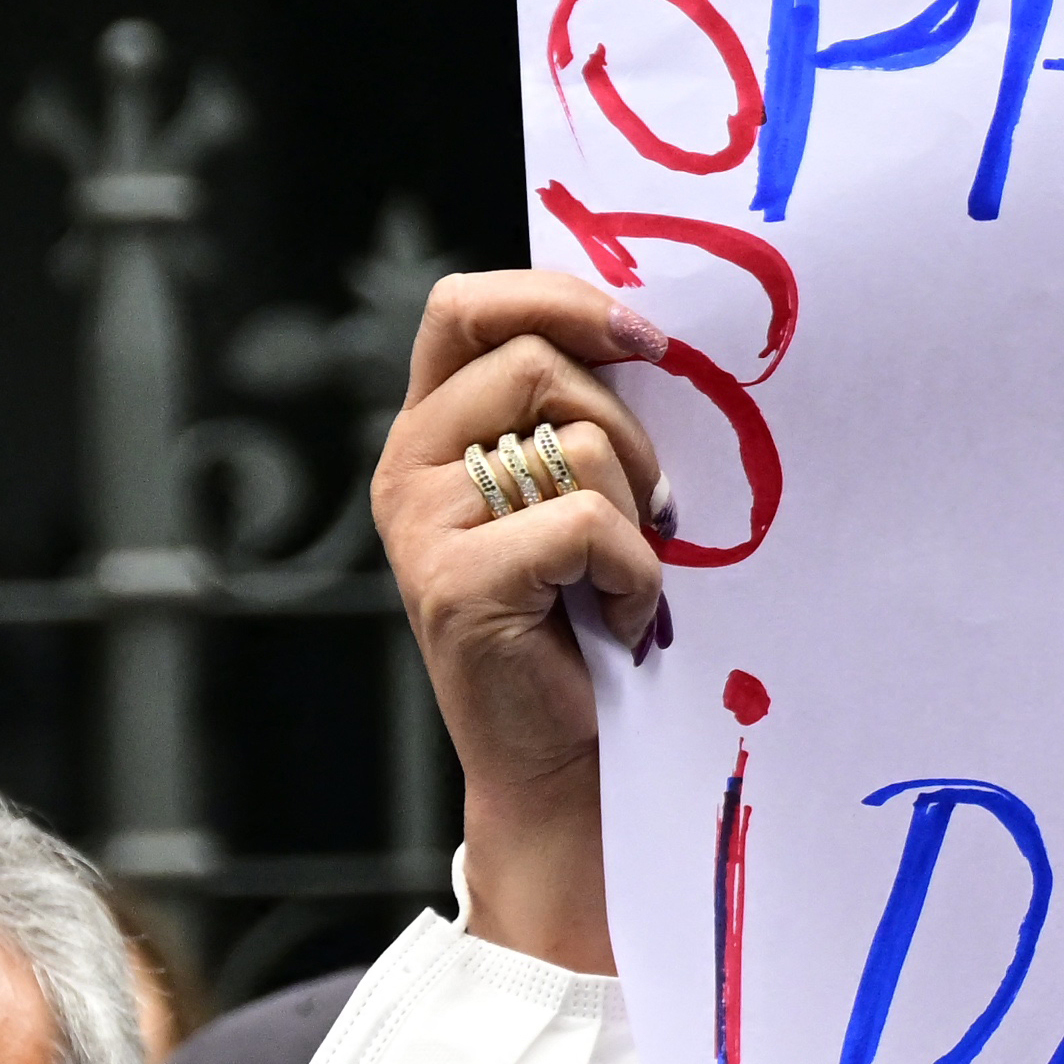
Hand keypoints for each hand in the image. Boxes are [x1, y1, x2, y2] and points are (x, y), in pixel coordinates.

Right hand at [374, 270, 671, 974]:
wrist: (569, 765)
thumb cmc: (591, 620)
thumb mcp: (581, 493)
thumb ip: (580, 413)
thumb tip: (651, 331)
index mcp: (434, 429)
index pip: (467, 306)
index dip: (557, 297)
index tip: (643, 338)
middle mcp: (409, 468)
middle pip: (534, 361)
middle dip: (625, 426)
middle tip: (654, 505)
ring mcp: (422, 528)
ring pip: (570, 442)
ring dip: (634, 513)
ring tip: (622, 579)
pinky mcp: (455, 586)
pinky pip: (583, 525)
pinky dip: (631, 575)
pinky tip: (618, 623)